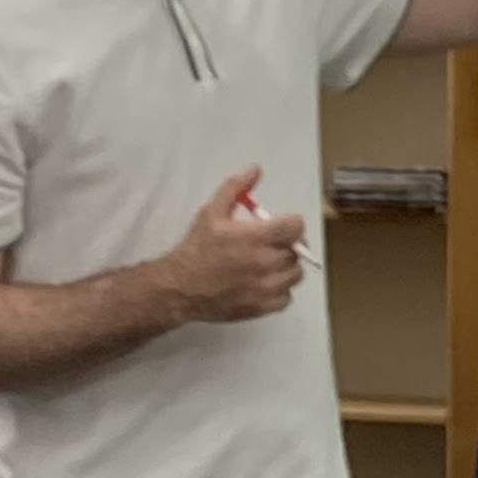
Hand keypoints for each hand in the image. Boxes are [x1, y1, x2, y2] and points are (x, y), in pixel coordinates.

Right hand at [163, 170, 306, 327]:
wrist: (181, 288)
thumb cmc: (197, 249)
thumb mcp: (212, 212)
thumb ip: (235, 188)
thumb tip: (256, 169)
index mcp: (256, 237)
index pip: (296, 227)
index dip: (291, 224)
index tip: (280, 227)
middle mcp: (265, 263)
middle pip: (297, 251)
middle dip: (287, 245)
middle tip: (270, 245)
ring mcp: (265, 288)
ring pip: (295, 275)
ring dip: (286, 267)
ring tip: (269, 264)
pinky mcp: (261, 308)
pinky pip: (286, 299)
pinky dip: (280, 291)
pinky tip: (265, 284)